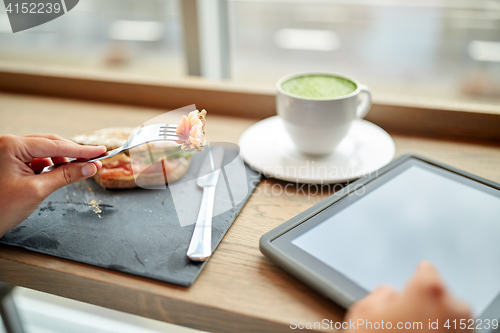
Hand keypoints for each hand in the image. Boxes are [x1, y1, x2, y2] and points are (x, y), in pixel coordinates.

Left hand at [0, 134, 106, 236]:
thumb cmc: (0, 208)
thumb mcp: (38, 190)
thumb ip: (66, 175)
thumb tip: (89, 167)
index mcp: (11, 146)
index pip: (55, 145)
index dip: (81, 149)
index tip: (101, 151)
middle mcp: (8, 144)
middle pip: (50, 144)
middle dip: (73, 153)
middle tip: (95, 160)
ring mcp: (8, 153)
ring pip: (44, 151)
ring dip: (61, 161)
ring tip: (76, 171)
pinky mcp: (9, 162)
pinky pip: (36, 159)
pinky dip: (50, 166)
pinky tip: (57, 174)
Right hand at [345, 261, 471, 332]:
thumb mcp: (362, 313)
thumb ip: (381, 294)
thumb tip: (392, 295)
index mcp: (429, 290)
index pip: (426, 270)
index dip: (412, 281)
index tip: (409, 291)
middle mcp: (454, 309)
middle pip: (439, 297)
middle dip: (424, 306)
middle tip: (402, 324)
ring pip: (448, 321)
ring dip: (433, 326)